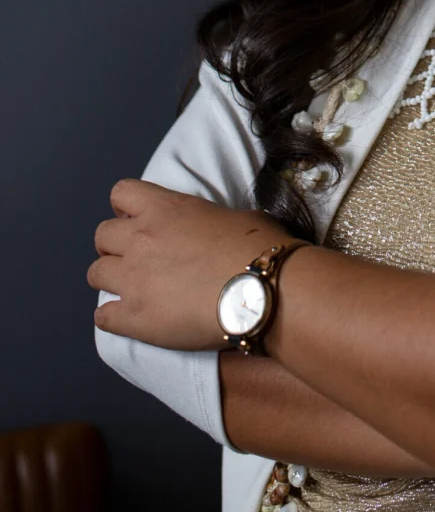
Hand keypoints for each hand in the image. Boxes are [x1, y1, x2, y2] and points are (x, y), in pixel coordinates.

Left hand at [88, 179, 295, 350]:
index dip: (128, 208)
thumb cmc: (259, 247)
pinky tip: (134, 318)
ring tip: (136, 290)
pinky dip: (114, 317)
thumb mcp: (237, 216)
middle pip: (102, 235)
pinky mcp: (133, 317)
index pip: (121, 193)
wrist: (262, 290)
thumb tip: (216, 230)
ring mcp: (133, 279)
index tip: (142, 221)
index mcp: (165, 208)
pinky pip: (102, 316)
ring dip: (113, 280)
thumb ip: (209, 220)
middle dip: (116, 246)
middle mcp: (140, 239)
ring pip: (95, 273)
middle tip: (140, 259)